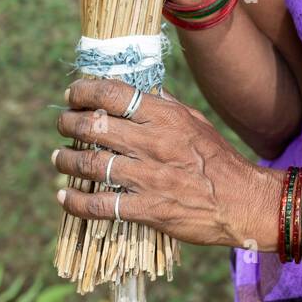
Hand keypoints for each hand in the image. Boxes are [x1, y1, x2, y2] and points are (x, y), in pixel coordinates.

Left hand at [52, 77, 283, 250]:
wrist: (242, 202)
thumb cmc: (219, 160)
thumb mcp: (197, 122)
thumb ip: (167, 107)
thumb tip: (144, 91)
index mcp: (166, 117)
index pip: (114, 95)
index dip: (85, 91)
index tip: (72, 94)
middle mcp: (154, 143)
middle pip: (95, 127)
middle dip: (69, 123)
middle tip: (62, 124)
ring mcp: (149, 178)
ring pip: (92, 164)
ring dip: (67, 160)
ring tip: (60, 158)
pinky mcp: (147, 209)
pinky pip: (100, 205)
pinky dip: (76, 201)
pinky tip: (64, 196)